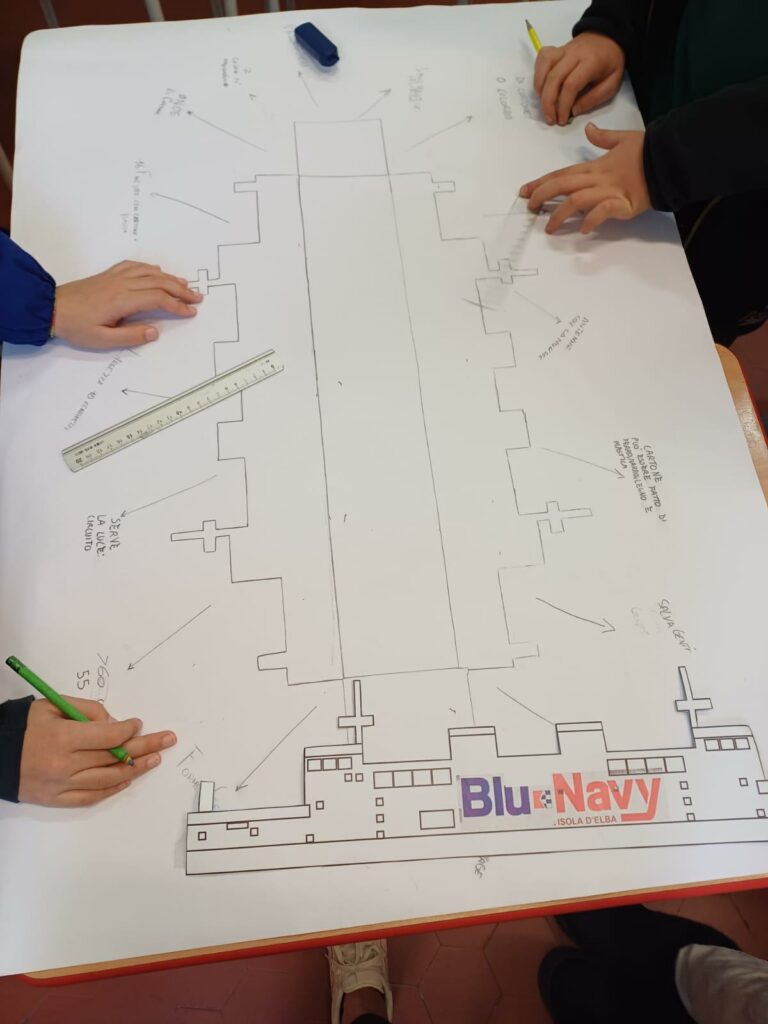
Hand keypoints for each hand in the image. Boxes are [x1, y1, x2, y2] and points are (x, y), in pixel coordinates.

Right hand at [18, 697, 176, 806]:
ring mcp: (61, 785)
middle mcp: (64, 764)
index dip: (128, 730)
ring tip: (154, 759)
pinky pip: (91, 796)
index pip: (108, 736)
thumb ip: (87, 710)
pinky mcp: (57, 799)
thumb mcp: (53, 705)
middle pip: (114, 757)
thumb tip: (115, 723)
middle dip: (145, 746)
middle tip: (168, 740)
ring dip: (135, 769)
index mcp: (63, 738)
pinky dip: (112, 788)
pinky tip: (128, 779)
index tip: (138, 724)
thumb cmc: (23, 725)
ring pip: (108, 779)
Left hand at [54, 260, 202, 350]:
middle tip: (197, 297)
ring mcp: (115, 277)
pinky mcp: (108, 275)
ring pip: (149, 272)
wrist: (51, 308)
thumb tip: (155, 332)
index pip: (158, 299)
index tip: (191, 312)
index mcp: (122, 300)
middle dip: (180, 290)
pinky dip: (149, 268)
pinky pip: (134, 266)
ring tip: (185, 284)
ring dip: (169, 277)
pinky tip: (157, 271)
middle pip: (159, 282)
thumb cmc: (76, 327)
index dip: (177, 306)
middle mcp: (122, 284)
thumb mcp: (103, 339)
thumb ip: (131, 336)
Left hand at [520, 124, 649, 233]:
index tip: (524, 191)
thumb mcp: (623, 140)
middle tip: (530, 208)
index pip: (562, 174)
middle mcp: (598, 179)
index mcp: (595, 166)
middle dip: (543, 195)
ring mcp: (610, 192)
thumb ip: (604, 138)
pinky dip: (593, 219)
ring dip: (560, 214)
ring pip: (577, 200)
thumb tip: (590, 130)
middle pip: (563, 185)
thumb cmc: (647, 151)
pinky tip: (584, 229)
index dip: (541, 182)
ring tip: (550, 228)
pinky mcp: (623, 204)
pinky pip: (604, 211)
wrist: (670, 158)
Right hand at [535, 32, 624, 125]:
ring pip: (544, 66)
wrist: (609, 37)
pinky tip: (542, 86)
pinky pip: (542, 58)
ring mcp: (563, 50)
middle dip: (548, 102)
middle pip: (554, 78)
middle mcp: (574, 54)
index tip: (562, 119)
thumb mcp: (612, 84)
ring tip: (544, 104)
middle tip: (550, 119)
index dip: (563, 105)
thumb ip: (594, 98)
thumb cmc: (611, 63)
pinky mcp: (556, 49)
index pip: (570, 84)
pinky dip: (538, 73)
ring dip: (540, 88)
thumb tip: (574, 111)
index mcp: (591, 62)